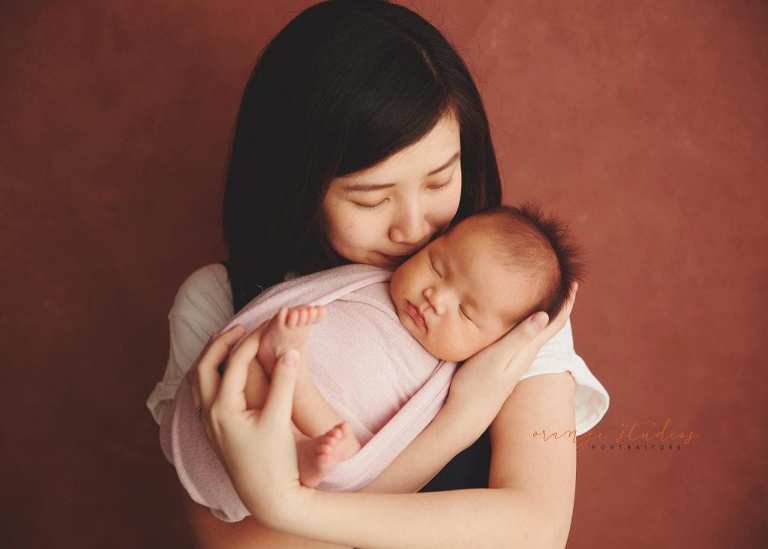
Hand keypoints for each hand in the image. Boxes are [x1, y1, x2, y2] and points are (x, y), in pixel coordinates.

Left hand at [190, 323, 311, 526]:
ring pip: (199, 380)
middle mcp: (209, 413)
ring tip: (228, 341)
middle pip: (205, 365)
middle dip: (222, 343)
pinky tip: (223, 371)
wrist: (268, 495)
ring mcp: (208, 423)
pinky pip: (203, 392)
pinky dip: (211, 374)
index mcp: (223, 407)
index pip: (235, 362)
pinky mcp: (214, 431)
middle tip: (241, 326)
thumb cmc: (275, 459)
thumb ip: (283, 383)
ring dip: (212, 356)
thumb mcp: (280, 418)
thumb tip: (289, 352)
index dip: (253, 340)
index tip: (269, 325)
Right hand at [445, 282, 578, 439]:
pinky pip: (524, 336)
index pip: (555, 323)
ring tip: (546, 293)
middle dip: (558, 303)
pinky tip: (520, 319)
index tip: (574, 283)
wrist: (465, 415)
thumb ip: (520, 337)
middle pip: (550, 325)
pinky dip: (528, 321)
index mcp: (527, 350)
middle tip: (563, 281)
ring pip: (537, 331)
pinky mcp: (503, 362)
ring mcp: (515, 360)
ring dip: (545, 312)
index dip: (567, 302)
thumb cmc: (477, 385)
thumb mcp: (497, 358)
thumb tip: (545, 315)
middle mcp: (526, 354)